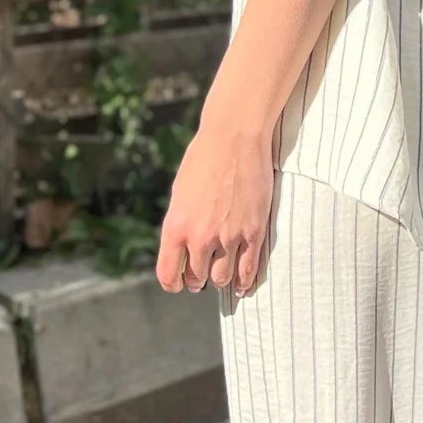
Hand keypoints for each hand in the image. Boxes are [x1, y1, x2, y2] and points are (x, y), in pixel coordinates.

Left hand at [156, 114, 275, 295]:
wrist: (233, 138)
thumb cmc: (203, 160)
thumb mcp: (180, 194)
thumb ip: (180, 224)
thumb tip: (182, 249)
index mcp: (175, 227)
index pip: (168, 275)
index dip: (173, 283)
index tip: (178, 283)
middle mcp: (200, 237)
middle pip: (197, 279)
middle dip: (197, 280)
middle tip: (201, 276)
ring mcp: (229, 237)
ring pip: (222, 278)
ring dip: (220, 280)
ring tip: (221, 275)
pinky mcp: (253, 232)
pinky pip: (249, 270)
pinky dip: (245, 282)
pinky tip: (242, 284)